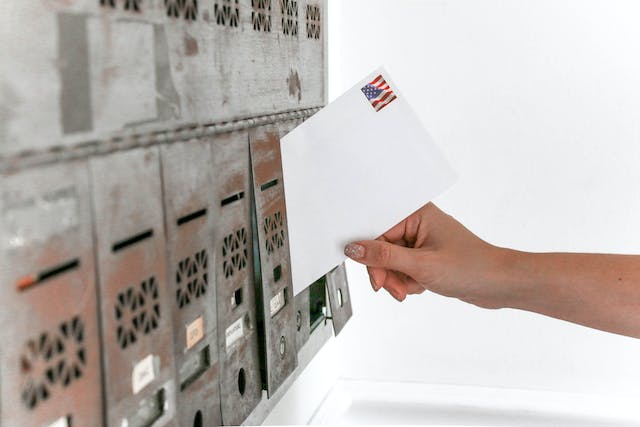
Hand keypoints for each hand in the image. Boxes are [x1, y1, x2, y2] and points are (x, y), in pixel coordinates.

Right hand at [344, 203, 509, 307]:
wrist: (499, 284)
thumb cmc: (472, 266)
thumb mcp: (421, 265)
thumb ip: (383, 257)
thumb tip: (354, 249)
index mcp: (416, 213)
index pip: (377, 231)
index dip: (372, 256)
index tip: (376, 276)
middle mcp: (417, 223)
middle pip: (381, 248)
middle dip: (387, 272)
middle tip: (394, 288)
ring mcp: (421, 240)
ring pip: (390, 261)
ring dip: (397, 279)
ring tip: (410, 289)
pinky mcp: (425, 255)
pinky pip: (402, 268)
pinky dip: (407, 281)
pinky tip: (421, 286)